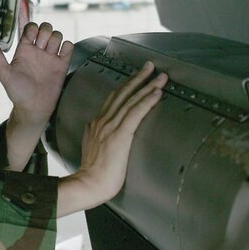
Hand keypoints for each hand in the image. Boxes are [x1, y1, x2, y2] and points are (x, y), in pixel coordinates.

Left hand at [0, 22, 72, 170]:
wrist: (34, 108)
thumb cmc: (17, 92)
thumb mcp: (4, 73)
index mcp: (23, 50)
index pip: (27, 28)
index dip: (27, 19)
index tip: (25, 9)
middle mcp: (38, 50)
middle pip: (44, 28)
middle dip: (43, 32)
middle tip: (39, 45)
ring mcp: (50, 56)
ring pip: (56, 35)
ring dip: (54, 39)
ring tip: (49, 53)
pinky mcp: (62, 64)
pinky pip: (68, 46)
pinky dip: (66, 46)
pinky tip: (61, 54)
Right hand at [56, 61, 167, 216]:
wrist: (89, 183)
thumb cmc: (92, 174)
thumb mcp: (90, 148)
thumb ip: (93, 136)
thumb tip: (96, 131)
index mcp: (96, 124)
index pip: (113, 100)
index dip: (126, 87)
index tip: (136, 78)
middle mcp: (102, 121)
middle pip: (122, 93)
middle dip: (137, 78)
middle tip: (150, 66)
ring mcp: (110, 127)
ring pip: (130, 100)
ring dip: (147, 86)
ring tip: (160, 76)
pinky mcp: (120, 135)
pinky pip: (135, 113)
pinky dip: (146, 101)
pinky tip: (156, 93)